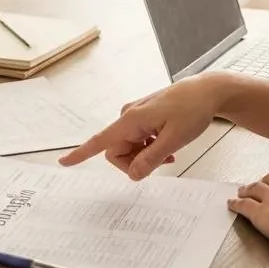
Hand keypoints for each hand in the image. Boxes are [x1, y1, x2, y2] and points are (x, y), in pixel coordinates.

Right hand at [59, 75, 227, 179]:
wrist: (206, 91)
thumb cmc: (192, 110)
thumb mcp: (175, 139)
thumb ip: (152, 158)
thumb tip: (133, 175)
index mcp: (131, 120)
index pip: (100, 141)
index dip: (81, 154)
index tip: (63, 162)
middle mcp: (128, 117)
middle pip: (118, 151)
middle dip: (136, 162)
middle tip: (163, 161)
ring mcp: (135, 116)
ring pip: (129, 148)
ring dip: (145, 156)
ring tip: (169, 153)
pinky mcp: (143, 117)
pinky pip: (138, 140)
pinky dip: (150, 148)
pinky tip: (166, 147)